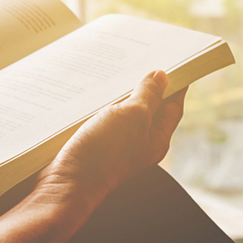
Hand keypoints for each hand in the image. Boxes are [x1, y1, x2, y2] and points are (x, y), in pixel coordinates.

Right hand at [37, 70, 186, 200]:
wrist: (66, 183)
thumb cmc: (103, 153)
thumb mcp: (132, 116)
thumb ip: (148, 95)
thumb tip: (160, 76)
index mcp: (156, 139)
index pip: (173, 106)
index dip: (176, 84)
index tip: (176, 61)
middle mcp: (139, 144)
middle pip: (149, 108)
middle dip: (145, 85)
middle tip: (141, 59)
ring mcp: (116, 146)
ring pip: (123, 113)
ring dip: (120, 94)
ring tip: (115, 70)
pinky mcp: (95, 145)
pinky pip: (102, 120)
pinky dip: (101, 106)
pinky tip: (92, 93)